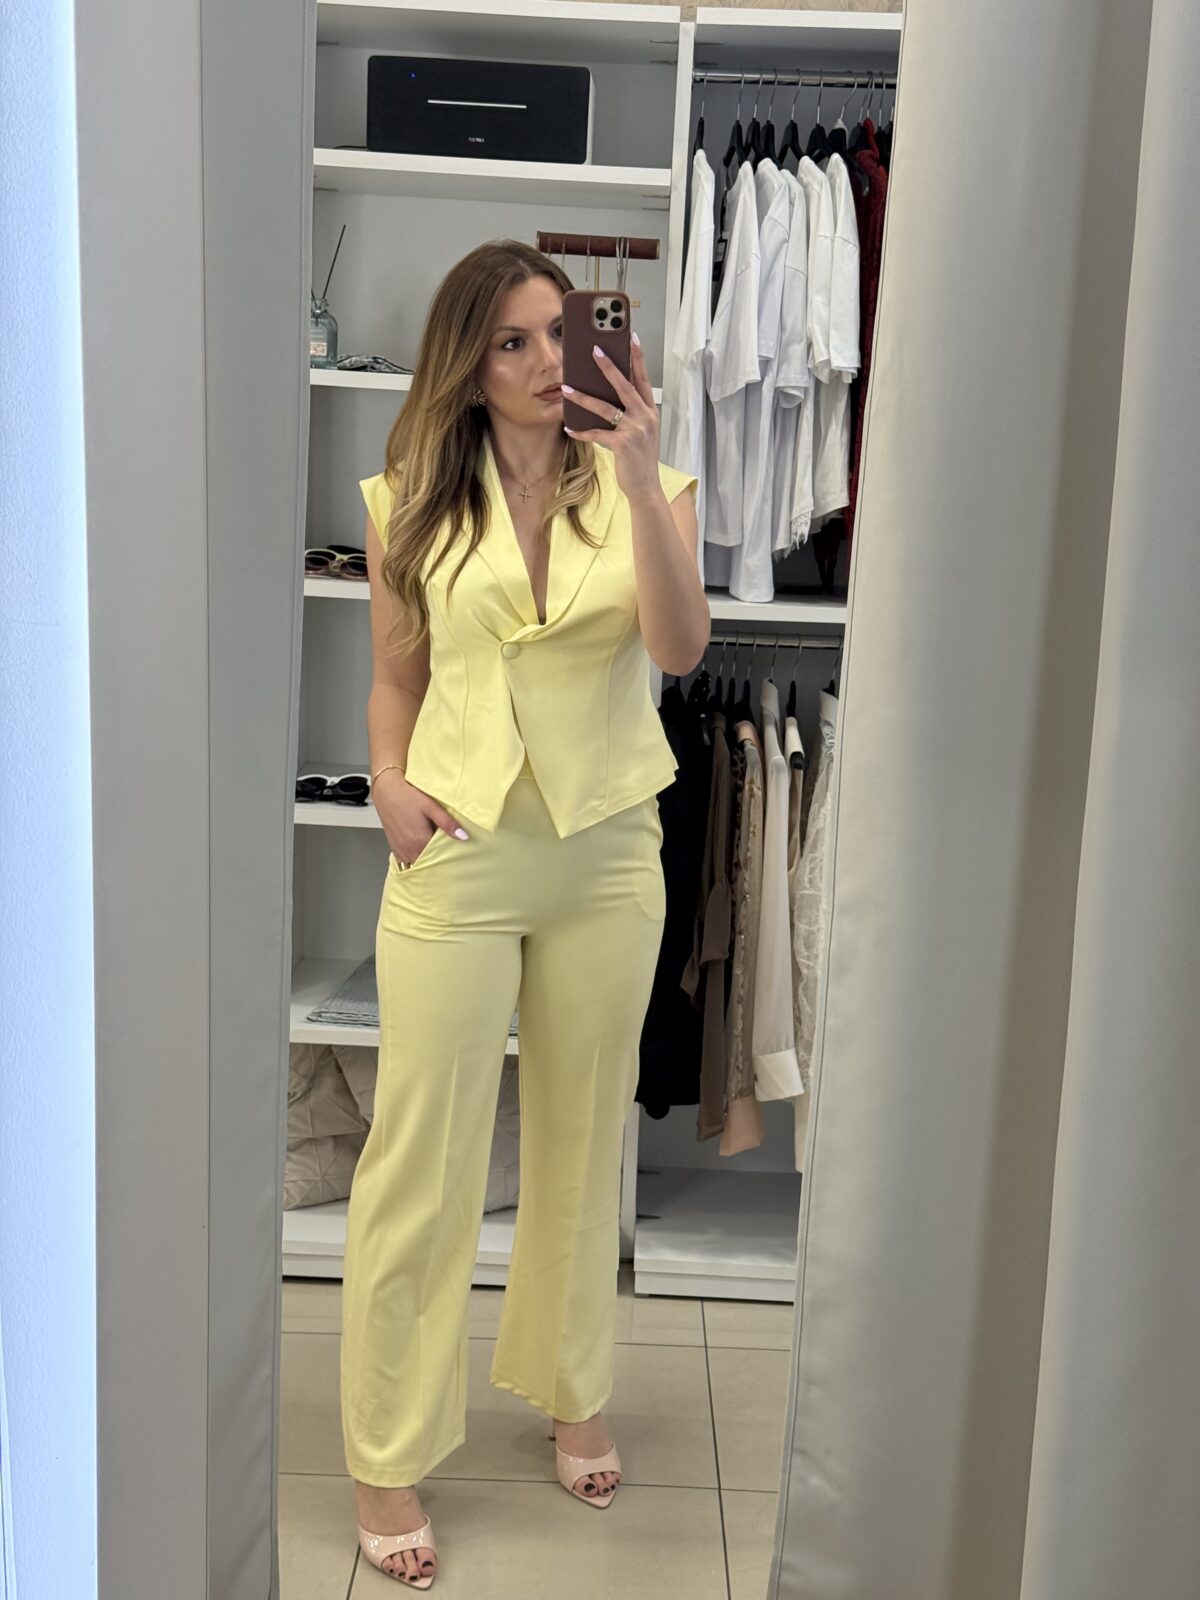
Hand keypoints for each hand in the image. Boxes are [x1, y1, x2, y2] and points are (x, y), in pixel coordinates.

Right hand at [373, 770, 467, 866]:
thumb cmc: (407, 796)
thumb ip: (447, 823)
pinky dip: (416, 858)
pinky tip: (420, 849)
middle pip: (430, 861)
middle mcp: (410, 849)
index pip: (441, 856)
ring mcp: (401, 850)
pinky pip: (407, 862)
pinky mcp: (395, 849)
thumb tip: (463, 836)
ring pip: (419, 863)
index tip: (456, 849)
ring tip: (434, 848)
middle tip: (446, 848)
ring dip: (427, 859)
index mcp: (420, 840)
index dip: (450, 853)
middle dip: (439, 858)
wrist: (386, 791)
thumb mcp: (430, 806)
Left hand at [562, 334, 661, 501]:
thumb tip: (605, 396)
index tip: (632, 337)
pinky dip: (582, 432)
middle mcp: (645, 417)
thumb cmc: (639, 458)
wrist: (646, 487)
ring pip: (606, 407)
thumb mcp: (640, 431)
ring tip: (566, 388)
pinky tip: (568, 429)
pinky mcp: (623, 445)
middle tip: (594, 349)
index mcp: (649, 411)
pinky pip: (597, 434)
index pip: (643, 378)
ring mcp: (635, 430)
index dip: (638, 357)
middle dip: (609, 366)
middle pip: (625, 385)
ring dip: (584, 397)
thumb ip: (630, 413)